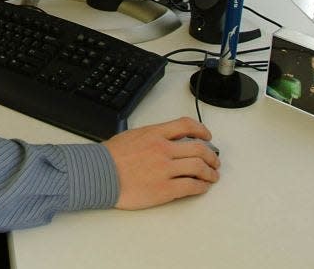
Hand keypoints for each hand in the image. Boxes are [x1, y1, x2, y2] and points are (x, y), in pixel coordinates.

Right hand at [104, 116, 220, 209]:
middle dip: (211, 155)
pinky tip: (202, 187)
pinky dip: (201, 186)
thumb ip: (151, 136)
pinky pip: (191, 186)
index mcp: (154, 134)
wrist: (99, 174)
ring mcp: (165, 169)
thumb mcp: (131, 135)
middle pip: (199, 148)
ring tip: (212, 176)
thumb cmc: (110, 157)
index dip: (202, 130)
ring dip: (210, 172)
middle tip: (214, 160)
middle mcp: (163, 149)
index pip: (186, 125)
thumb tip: (165, 139)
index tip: (207, 136)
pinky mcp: (165, 188)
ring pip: (199, 167)